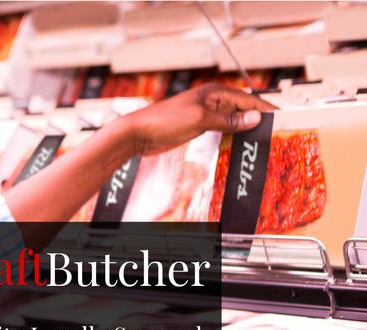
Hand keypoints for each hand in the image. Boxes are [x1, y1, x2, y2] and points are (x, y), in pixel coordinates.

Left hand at [121, 83, 279, 155]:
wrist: (138, 133)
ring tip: (264, 141)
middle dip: (259, 120)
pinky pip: (222, 130)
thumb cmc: (165, 121)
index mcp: (215, 93)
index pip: (249, 100)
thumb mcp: (200, 120)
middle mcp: (213, 101)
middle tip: (278, 134)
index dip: (267, 110)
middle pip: (244, 110)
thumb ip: (228, 120)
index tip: (284, 120)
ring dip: (247, 129)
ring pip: (234, 121)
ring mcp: (206, 114)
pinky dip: (233, 136)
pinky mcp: (198, 127)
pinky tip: (241, 144)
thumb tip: (256, 118)